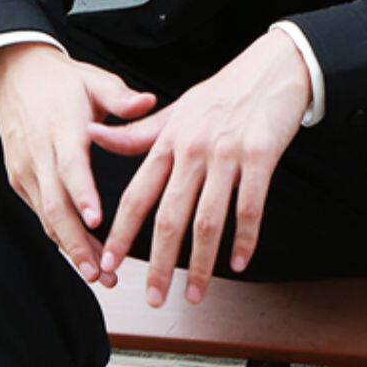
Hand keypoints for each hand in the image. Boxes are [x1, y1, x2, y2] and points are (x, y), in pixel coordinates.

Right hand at [0, 42, 157, 287]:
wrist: (15, 76)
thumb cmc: (63, 81)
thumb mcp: (94, 80)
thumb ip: (121, 97)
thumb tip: (148, 101)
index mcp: (61, 128)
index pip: (70, 166)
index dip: (83, 194)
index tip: (98, 221)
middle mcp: (38, 154)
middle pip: (55, 205)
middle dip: (77, 242)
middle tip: (100, 272)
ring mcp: (25, 170)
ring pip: (47, 217)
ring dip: (71, 249)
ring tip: (99, 275)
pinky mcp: (20, 180)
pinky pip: (41, 214)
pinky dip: (60, 237)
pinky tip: (83, 257)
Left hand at [85, 29, 311, 305]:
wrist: (272, 68)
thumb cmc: (222, 93)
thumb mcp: (176, 110)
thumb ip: (137, 133)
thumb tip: (94, 137)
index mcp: (169, 141)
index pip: (137, 195)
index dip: (122, 233)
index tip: (109, 263)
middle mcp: (193, 149)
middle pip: (170, 216)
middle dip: (161, 264)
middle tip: (156, 298)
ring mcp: (227, 154)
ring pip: (209, 219)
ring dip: (201, 263)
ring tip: (194, 294)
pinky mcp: (261, 157)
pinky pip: (250, 207)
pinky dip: (245, 240)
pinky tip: (239, 264)